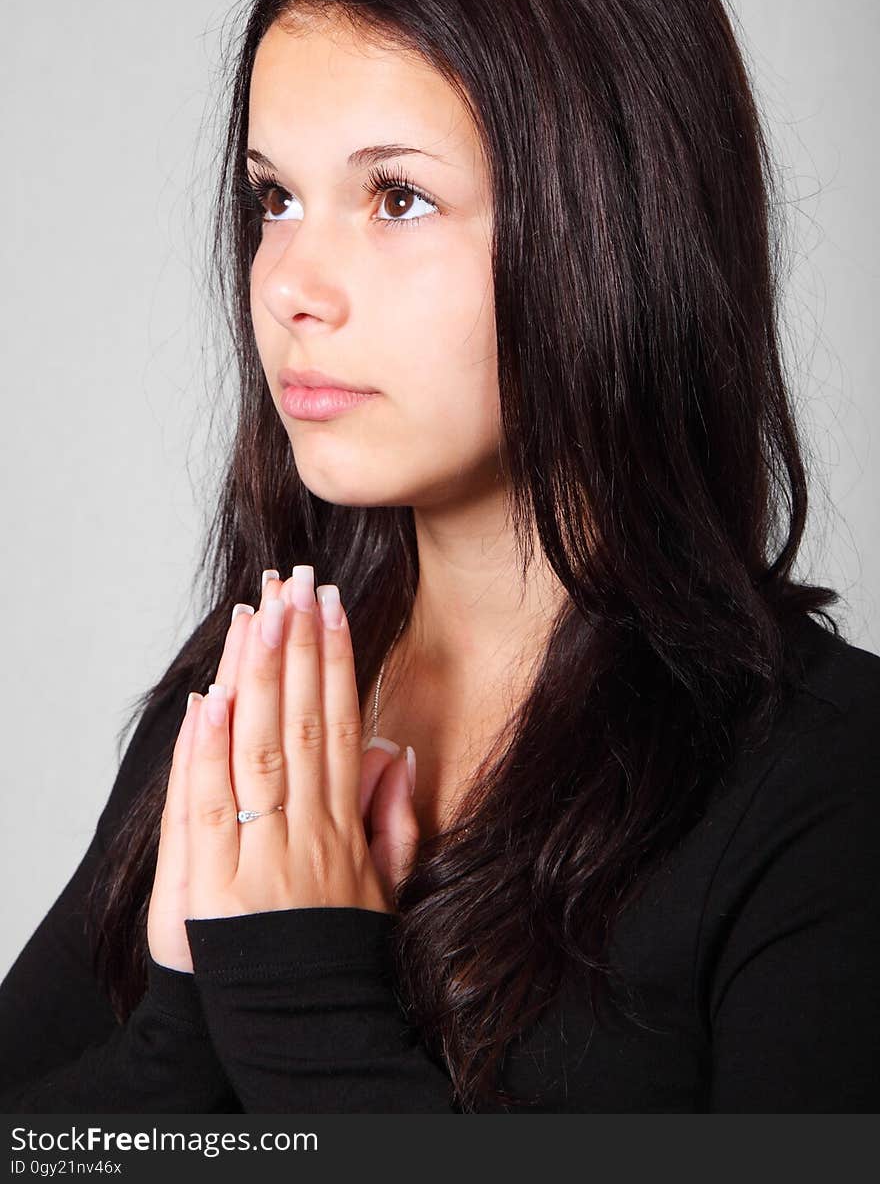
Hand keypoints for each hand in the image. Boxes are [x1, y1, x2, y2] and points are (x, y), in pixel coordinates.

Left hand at [148, 570, 419, 972]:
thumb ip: (392, 820)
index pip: (338, 726)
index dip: (335, 662)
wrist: (310, 1037)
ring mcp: (261, 861)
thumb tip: (395, 750)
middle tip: (295, 582)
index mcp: (343, 829)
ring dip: (258, 677)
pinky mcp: (216, 892)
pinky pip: (209, 810)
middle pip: (299, 724)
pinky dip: (208, 752)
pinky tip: (214, 698)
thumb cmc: (339, 961)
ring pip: (259, 752)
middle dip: (296, 647)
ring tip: (259, 613)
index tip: (331, 607)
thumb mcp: (384, 890)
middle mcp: (306, 834)